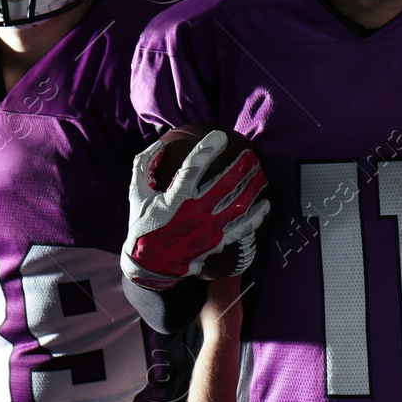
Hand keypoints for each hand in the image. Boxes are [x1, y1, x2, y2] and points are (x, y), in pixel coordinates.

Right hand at [121, 131, 270, 289]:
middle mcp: (194, 214)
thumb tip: (160, 143)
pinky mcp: (216, 243)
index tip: (220, 135)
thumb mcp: (136, 194)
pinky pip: (242, 229)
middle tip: (250, 154)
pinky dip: (256, 217)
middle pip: (225, 185)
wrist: (151, 265)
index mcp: (174, 200)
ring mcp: (208, 230)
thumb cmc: (143, 225)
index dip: (207, 149)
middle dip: (241, 166)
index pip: (193, 168)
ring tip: (262, 174)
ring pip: (238, 205)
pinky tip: (266, 206)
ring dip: (252, 188)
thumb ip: (144, 165)